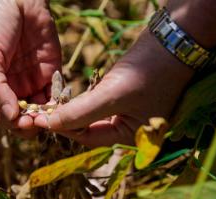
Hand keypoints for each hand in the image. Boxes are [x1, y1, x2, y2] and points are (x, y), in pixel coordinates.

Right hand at [0, 0, 60, 136]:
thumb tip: (10, 116)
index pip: (2, 117)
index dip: (12, 124)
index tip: (23, 122)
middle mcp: (13, 89)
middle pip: (23, 119)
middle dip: (31, 124)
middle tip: (40, 121)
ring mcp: (33, 83)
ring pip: (41, 111)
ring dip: (47, 117)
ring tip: (53, 116)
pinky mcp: (51, 73)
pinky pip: (56, 95)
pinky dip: (59, 103)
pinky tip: (62, 103)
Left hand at [34, 31, 194, 146]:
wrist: (174, 41)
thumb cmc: (149, 71)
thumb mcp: (112, 95)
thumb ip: (81, 112)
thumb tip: (50, 125)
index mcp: (131, 137)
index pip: (90, 139)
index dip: (64, 130)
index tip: (41, 120)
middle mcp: (129, 130)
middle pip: (90, 129)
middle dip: (68, 120)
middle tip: (44, 112)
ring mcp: (127, 113)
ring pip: (92, 116)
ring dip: (74, 109)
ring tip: (54, 102)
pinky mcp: (124, 97)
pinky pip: (98, 104)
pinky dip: (84, 100)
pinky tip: (70, 95)